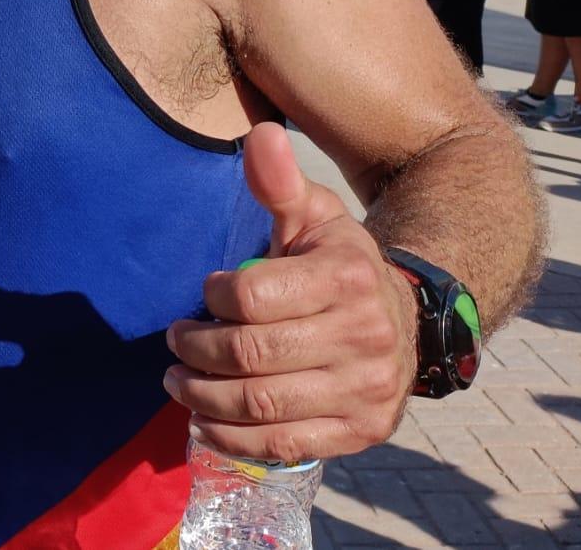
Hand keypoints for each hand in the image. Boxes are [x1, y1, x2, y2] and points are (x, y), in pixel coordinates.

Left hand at [163, 123, 416, 463]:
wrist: (406, 322)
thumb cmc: (338, 265)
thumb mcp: (314, 217)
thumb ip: (280, 183)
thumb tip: (259, 134)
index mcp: (347, 277)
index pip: (252, 298)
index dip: (212, 299)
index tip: (202, 295)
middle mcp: (365, 337)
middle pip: (251, 356)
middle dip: (196, 351)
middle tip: (174, 342)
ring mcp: (366, 390)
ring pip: (262, 405)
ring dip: (203, 399)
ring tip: (176, 381)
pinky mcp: (361, 431)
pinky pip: (285, 446)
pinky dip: (233, 440)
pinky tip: (203, 423)